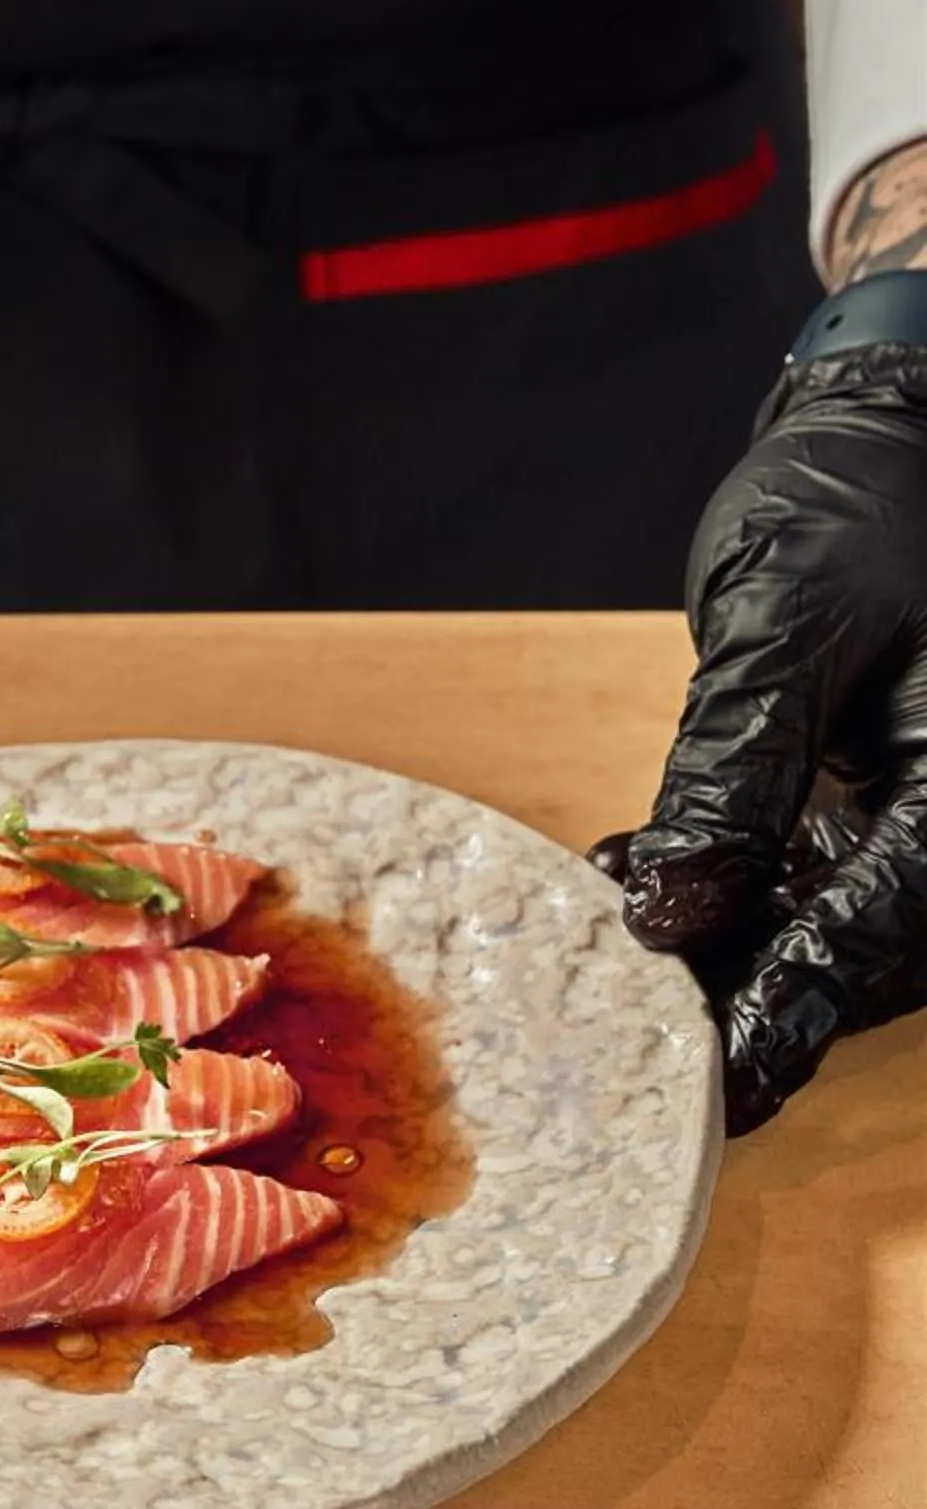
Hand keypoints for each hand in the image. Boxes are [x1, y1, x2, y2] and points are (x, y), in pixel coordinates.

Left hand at [597, 336, 926, 1133]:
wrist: (882, 440)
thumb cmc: (855, 506)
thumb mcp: (786, 624)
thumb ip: (737, 771)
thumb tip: (678, 916)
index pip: (895, 917)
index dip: (806, 996)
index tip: (727, 1068)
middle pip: (871, 951)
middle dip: (756, 996)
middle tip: (646, 1050)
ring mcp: (915, 817)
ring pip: (831, 929)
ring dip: (722, 950)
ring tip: (612, 940)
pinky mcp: (869, 809)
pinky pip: (803, 882)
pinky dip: (721, 892)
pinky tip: (633, 876)